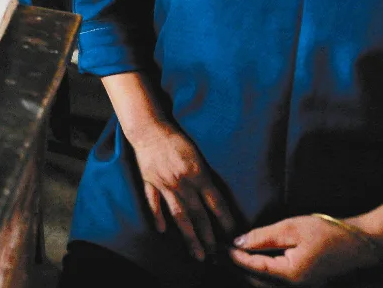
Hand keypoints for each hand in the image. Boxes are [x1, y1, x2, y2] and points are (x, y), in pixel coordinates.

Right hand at [129, 122, 234, 261]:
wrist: (149, 128)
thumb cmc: (176, 139)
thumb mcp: (197, 154)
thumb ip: (205, 176)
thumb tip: (215, 198)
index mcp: (197, 174)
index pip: (216, 203)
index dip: (225, 221)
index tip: (233, 236)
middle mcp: (182, 182)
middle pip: (198, 215)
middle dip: (208, 237)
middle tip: (215, 255)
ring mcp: (164, 184)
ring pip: (178, 216)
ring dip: (189, 237)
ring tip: (197, 253)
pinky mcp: (149, 183)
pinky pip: (154, 204)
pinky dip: (157, 217)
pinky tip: (162, 231)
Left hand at [232, 215, 381, 285]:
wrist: (360, 243)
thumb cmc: (328, 232)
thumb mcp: (292, 228)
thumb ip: (263, 236)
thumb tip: (238, 243)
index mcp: (290, 275)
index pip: (253, 267)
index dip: (234, 257)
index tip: (219, 247)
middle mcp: (294, 287)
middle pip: (256, 281)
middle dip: (236, 268)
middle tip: (217, 255)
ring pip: (265, 284)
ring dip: (247, 272)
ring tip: (229, 258)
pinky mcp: (305, 285)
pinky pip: (276, 283)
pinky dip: (261, 274)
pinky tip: (252, 262)